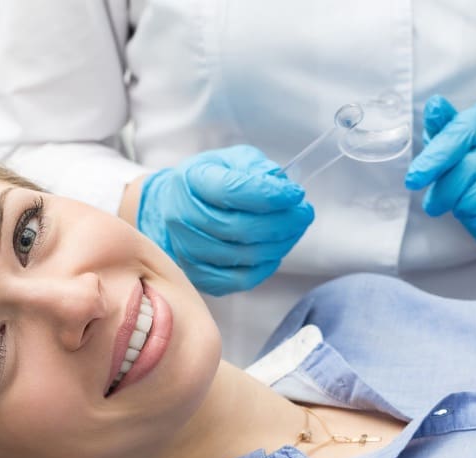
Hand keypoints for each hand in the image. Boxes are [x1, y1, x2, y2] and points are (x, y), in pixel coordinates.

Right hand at [136, 145, 314, 295]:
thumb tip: (281, 186)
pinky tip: (274, 251)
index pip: (233, 191)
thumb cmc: (207, 183)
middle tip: (304, 214)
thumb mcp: (229, 160)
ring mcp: (188, 250)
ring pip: (244, 255)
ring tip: (294, 230)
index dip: (271, 195)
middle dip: (283, 222)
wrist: (172, 209)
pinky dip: (265, 267)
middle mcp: (184, 217)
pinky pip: (240, 279)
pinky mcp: (199, 275)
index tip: (296, 194)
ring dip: (279, 244)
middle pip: (241, 228)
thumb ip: (254, 167)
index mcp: (192, 180)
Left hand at [405, 96, 475, 273]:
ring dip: (467, 206)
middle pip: (472, 165)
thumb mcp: (462, 150)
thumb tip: (435, 105)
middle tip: (434, 205)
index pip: (463, 131)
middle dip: (445, 190)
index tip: (413, 180)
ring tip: (462, 209)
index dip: (435, 157)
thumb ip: (447, 130)